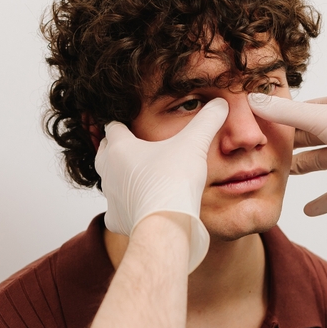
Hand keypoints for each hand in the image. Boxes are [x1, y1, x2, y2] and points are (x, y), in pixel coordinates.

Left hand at [96, 98, 228, 271]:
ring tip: (141, 177)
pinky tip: (141, 207)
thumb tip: (221, 104)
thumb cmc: (173, 182)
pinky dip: (126, 208)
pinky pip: (116, 211)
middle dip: (118, 149)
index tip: (132, 125)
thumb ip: (207, 120)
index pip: (113, 127)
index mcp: (120, 147)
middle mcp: (109, 170)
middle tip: (136, 149)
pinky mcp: (116, 219)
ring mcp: (110, 196)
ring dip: (122, 177)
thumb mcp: (194, 143)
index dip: (123, 125)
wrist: (165, 223)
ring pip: (110, 180)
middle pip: (105, 152)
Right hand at [249, 93, 326, 214]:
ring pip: (317, 163)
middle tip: (258, 154)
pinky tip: (307, 211)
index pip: (298, 113)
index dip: (277, 120)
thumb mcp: (319, 118)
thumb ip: (285, 114)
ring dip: (299, 169)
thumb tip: (251, 101)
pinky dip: (323, 202)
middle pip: (306, 138)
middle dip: (284, 146)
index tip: (252, 129)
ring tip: (276, 177)